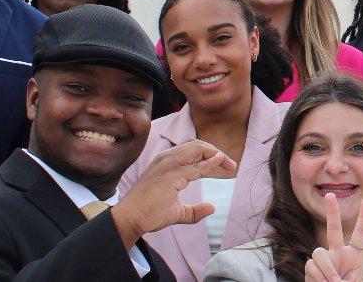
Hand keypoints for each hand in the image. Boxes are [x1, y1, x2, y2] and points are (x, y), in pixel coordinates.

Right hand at [112, 140, 237, 246]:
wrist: (130, 219)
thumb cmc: (149, 213)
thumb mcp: (177, 212)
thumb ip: (194, 210)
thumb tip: (212, 208)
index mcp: (166, 162)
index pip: (192, 148)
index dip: (210, 153)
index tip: (226, 165)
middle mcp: (166, 159)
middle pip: (197, 144)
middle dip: (216, 152)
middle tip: (231, 165)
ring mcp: (167, 165)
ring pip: (197, 149)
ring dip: (215, 154)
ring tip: (229, 165)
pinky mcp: (170, 176)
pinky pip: (195, 166)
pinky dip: (210, 163)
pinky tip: (220, 162)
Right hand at [304, 193, 362, 281]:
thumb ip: (346, 280)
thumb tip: (332, 279)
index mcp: (353, 256)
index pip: (359, 235)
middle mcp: (338, 254)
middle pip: (333, 230)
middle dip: (332, 213)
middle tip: (329, 195)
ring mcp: (324, 259)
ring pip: (318, 252)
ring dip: (326, 268)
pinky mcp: (311, 267)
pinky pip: (311, 265)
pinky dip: (318, 277)